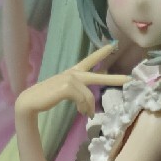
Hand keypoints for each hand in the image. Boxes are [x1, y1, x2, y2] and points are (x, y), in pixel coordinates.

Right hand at [13, 44, 128, 120]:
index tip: (113, 45)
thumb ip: (79, 95)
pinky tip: (81, 113)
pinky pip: (83, 99)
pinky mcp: (66, 86)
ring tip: (87, 115)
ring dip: (89, 108)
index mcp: (73, 73)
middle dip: (114, 78)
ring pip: (89, 96)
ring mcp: (70, 78)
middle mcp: (73, 73)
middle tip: (129, 79)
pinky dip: (84, 108)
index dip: (101, 52)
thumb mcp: (66, 94)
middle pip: (97, 76)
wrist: (31, 101)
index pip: (89, 60)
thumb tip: (90, 107)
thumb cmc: (47, 98)